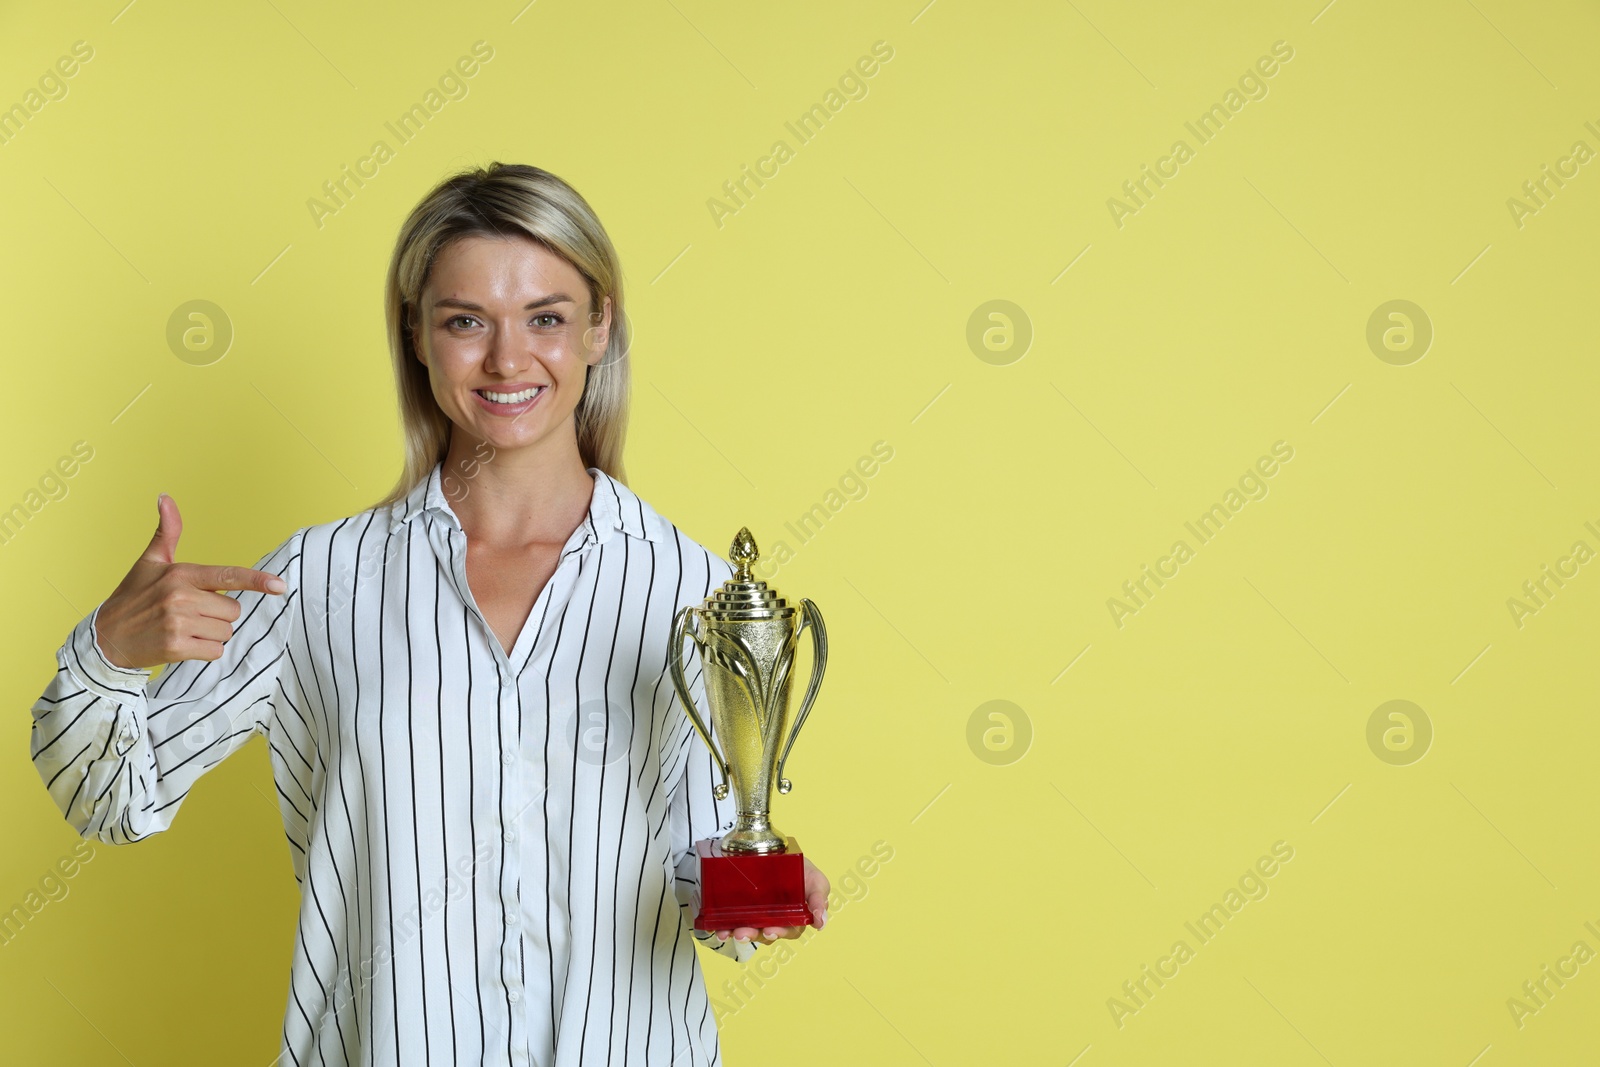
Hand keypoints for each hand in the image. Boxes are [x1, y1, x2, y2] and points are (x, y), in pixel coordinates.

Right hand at [92, 493, 287, 670]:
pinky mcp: (176, 648)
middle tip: (190, 614)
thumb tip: (165, 497)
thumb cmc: (132, 596)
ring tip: (184, 628)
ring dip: (212, 634)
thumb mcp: (149, 562)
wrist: (105, 637)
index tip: (280, 585)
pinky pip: (214, 651)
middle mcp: (181, 597)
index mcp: (181, 574)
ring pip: (226, 631)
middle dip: (218, 615)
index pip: (227, 576)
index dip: (256, 580)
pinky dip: (204, 651)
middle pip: (233, 610)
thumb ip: (167, 532)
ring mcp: (178, 623)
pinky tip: (183, 644)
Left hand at [713, 855, 828, 944]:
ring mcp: (756, 914)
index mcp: (794, 916)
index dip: (779, 933)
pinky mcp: (739, 910)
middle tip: (745, 933)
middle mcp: (775, 919)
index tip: (770, 930)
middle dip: (755, 935)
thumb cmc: (799, 867)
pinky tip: (720, 929)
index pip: (789, 930)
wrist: (774, 845)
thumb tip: (821, 922)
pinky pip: (732, 922)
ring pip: (749, 930)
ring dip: (740, 933)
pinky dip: (725, 928)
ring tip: (733, 931)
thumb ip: (818, 898)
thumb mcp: (815, 878)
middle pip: (766, 933)